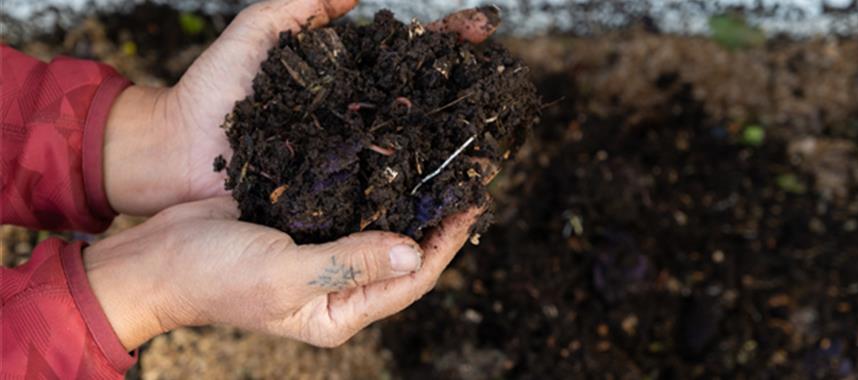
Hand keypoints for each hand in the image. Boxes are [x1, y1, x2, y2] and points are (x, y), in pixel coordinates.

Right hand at [83, 197, 482, 349]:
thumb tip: (414, 251)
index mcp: (339, 312)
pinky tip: (390, 159)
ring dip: (408, 200)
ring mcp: (324, 255)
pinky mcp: (307, 225)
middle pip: (402, 254)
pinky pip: (351, 205)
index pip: (410, 281)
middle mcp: (339, 288)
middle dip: (435, 222)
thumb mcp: (287, 275)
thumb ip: (349, 263)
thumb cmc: (215, 278)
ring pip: (381, 227)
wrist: (157, 258)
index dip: (445, 245)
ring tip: (440, 166)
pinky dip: (373, 185)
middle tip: (466, 180)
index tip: (472, 206)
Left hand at [102, 1, 500, 215]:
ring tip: (489, 134)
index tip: (481, 27)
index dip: (445, 39)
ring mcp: (344, 155)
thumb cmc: (211, 91)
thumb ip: (302, 6)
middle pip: (418, 97)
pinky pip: (378, 188)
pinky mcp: (332, 192)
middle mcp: (352, 114)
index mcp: (341, 75)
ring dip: (449, 140)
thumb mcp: (258, 34)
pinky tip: (444, 183)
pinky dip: (413, 186)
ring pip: (407, 146)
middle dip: (462, 86)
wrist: (172, 154)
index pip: (405, 51)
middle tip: (500, 85)